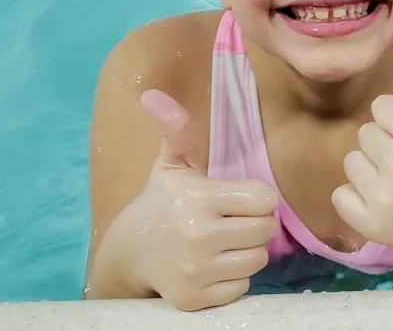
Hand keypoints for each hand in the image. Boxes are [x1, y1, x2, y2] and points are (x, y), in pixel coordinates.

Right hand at [100, 90, 279, 310]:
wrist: (126, 254)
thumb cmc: (160, 204)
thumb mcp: (171, 166)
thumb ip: (177, 131)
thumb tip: (152, 94)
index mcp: (199, 197)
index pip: (265, 199)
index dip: (257, 198)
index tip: (238, 200)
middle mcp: (199, 234)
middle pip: (266, 230)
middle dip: (254, 225)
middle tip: (232, 222)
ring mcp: (197, 270)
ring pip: (257, 260)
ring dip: (246, 252)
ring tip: (223, 244)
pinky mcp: (195, 298)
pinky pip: (242, 288)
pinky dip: (232, 280)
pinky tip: (212, 267)